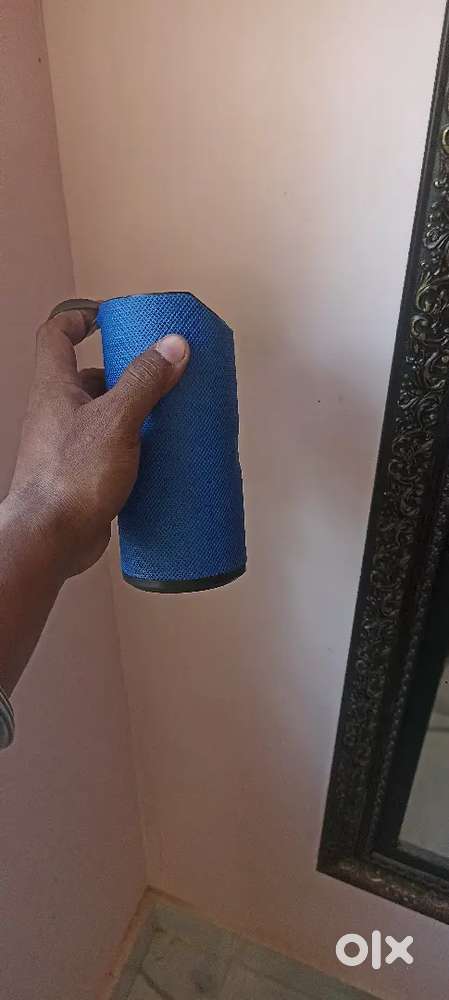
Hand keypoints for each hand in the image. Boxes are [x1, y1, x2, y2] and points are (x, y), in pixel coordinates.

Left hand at [8, 305, 189, 577]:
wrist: (51, 539)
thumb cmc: (73, 475)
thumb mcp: (117, 419)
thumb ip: (145, 381)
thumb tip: (174, 345)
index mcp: (55, 388)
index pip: (56, 335)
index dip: (79, 318)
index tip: (108, 317)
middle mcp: (56, 413)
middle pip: (85, 377)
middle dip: (121, 371)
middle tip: (157, 371)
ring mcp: (66, 446)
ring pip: (100, 416)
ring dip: (130, 410)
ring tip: (167, 412)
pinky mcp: (80, 476)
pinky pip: (108, 449)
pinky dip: (131, 446)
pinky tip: (158, 454)